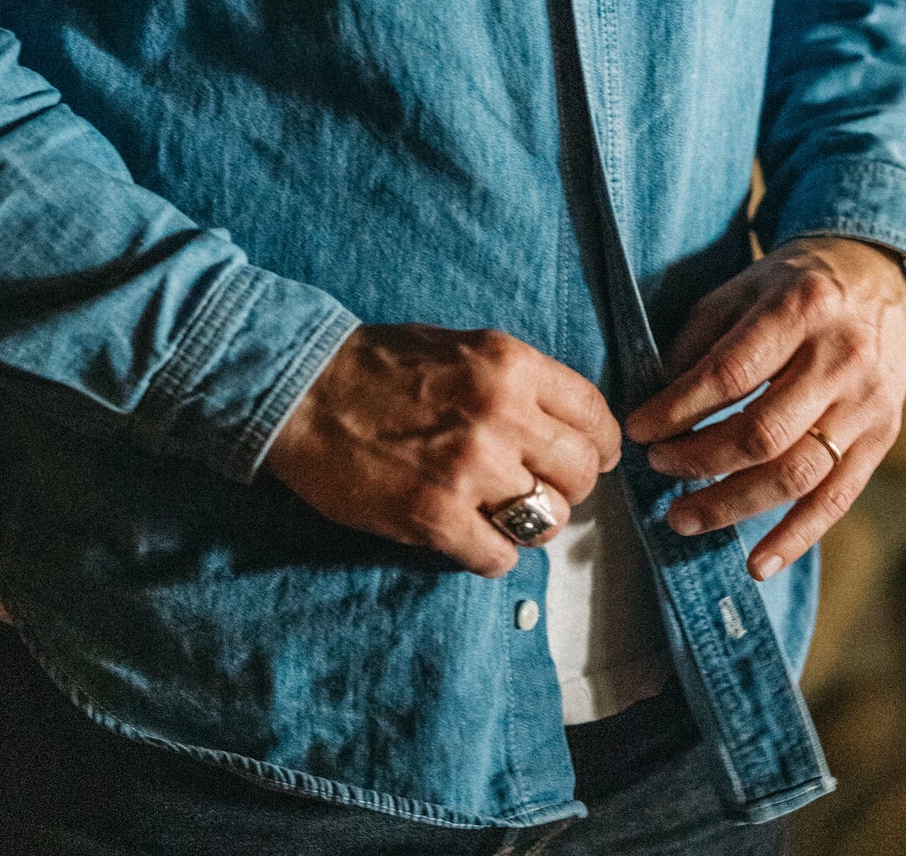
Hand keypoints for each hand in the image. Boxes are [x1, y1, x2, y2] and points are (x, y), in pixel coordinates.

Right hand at [262, 323, 622, 577]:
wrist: (305, 391)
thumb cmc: (383, 365)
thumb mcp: (466, 348)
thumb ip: (520, 384)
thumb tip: (569, 427)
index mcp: (511, 365)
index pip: (594, 415)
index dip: (600, 444)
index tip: (593, 458)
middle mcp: (500, 415)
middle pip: (582, 473)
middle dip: (570, 487)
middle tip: (541, 489)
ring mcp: (469, 470)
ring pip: (548, 521)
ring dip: (531, 524)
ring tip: (502, 513)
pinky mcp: (435, 517)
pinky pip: (501, 558)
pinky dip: (492, 554)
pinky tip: (471, 534)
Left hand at [626, 237, 905, 581]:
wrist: (880, 277)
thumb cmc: (795, 284)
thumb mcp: (744, 286)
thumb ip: (701, 339)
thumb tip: (657, 402)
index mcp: (801, 309)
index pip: (730, 375)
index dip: (678, 409)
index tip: (639, 429)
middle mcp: (841, 359)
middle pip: (763, 433)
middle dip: (700, 461)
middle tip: (657, 468)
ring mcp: (868, 404)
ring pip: (797, 475)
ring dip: (733, 506)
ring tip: (682, 518)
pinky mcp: (883, 438)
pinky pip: (837, 499)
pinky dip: (795, 538)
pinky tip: (756, 564)